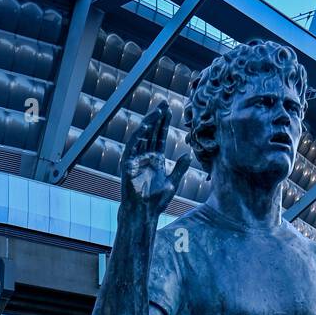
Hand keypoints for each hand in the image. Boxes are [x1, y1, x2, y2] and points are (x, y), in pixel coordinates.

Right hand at [121, 101, 189, 217]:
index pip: (159, 136)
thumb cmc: (156, 201)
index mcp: (155, 160)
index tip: (170, 110)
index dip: (164, 123)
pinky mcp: (128, 164)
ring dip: (149, 123)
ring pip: (142, 136)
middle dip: (157, 117)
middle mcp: (145, 156)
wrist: (144, 213)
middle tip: (164, 102)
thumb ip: (179, 168)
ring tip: (158, 110)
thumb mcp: (173, 182)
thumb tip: (187, 155)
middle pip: (151, 132)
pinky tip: (145, 126)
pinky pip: (132, 146)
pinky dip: (138, 136)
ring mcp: (136, 159)